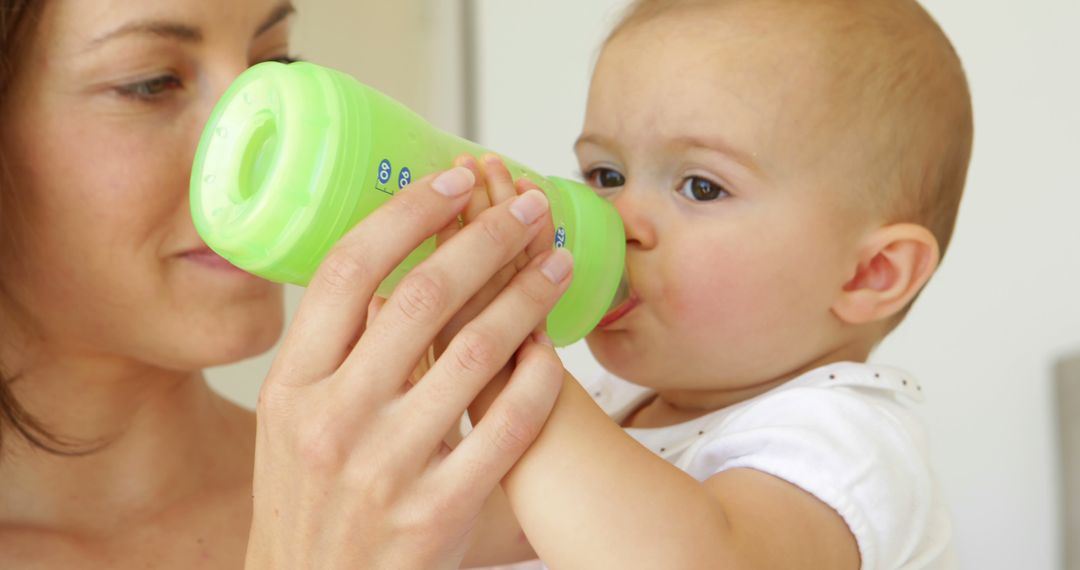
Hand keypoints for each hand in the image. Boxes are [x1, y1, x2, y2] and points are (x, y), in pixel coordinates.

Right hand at [245, 165, 573, 569]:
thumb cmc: (308, 501)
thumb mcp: (291, 423)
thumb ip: (329, 352)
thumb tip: (379, 267)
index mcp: (293, 387)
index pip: (346, 272)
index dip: (405, 214)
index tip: (451, 179)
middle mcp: (334, 419)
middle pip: (420, 297)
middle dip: (484, 239)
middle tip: (526, 208)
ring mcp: (387, 466)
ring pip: (476, 353)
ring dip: (526, 296)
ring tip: (556, 263)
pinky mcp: (438, 510)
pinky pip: (508, 428)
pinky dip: (538, 380)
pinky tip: (554, 349)